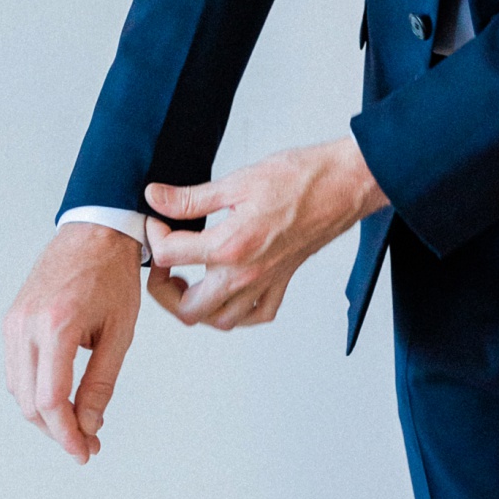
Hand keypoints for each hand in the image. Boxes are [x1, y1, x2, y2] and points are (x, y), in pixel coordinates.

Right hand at [3, 224, 141, 463]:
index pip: (51, 399)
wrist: (95, 230)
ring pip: (19, 389)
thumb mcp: (120, 330)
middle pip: (30, 402)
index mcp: (57, 324)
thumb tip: (89, 426)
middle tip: (87, 443)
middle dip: (57, 430)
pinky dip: (35, 390)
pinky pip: (17, 369)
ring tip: (77, 423)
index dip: (67, 434)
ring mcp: (14, 321)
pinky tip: (60, 396)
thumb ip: (102, 382)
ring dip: (44, 414)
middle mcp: (26, 324)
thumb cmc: (113, 275)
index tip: (85, 452)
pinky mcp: (11, 319)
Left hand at [145, 136, 385, 332]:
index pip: (170, 256)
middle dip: (164, 289)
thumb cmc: (300, 178)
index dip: (154, 236)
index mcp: (230, 245)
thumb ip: (191, 197)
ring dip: (197, 306)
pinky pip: (254, 316)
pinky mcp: (283, 282)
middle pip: (187, 308)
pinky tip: (228, 290)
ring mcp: (265, 283)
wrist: (343, 184)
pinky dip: (236, 312)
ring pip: (218, 321)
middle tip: (164, 263)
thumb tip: (156, 197)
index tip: (157, 221)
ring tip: (189, 279)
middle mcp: (246, 273)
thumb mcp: (236, 180)